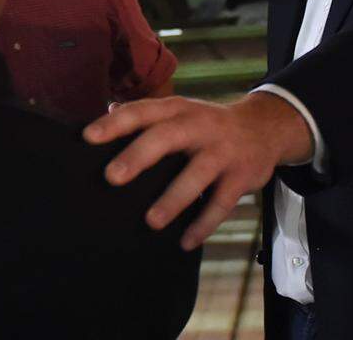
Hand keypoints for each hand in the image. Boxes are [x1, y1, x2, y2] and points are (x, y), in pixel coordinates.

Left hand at [83, 92, 313, 249]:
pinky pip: (222, 204)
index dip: (115, 123)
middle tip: (112, 177)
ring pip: (197, 174)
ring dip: (174, 198)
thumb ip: (146, 113)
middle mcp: (200, 126)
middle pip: (167, 137)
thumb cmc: (207, 124)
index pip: (143, 111)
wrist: (264, 128)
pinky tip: (186, 242)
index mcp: (178, 110)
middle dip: (139, 156)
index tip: (88, 138)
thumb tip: (109, 110)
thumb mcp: (180, 111)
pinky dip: (205, 224)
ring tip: (152, 221)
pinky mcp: (242, 177)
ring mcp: (223, 151)